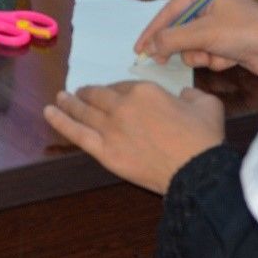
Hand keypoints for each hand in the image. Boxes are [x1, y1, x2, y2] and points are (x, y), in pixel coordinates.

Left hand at [44, 83, 223, 193]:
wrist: (196, 171)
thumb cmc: (204, 138)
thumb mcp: (207, 104)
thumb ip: (192, 94)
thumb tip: (184, 95)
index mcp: (145, 91)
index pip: (123, 86)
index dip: (117, 90)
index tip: (115, 94)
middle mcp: (123, 106)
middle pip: (99, 96)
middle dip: (87, 93)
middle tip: (78, 92)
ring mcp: (111, 129)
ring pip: (84, 111)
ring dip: (69, 103)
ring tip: (59, 98)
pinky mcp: (105, 152)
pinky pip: (77, 133)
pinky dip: (61, 121)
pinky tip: (49, 112)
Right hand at [133, 0, 257, 78]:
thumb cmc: (242, 32)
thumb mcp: (204, 33)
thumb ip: (172, 38)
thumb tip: (150, 48)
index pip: (170, 10)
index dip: (152, 30)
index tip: (139, 48)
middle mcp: (210, 4)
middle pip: (179, 29)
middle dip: (180, 46)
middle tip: (162, 61)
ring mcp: (219, 24)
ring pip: (192, 45)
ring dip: (200, 54)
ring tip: (212, 56)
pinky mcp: (226, 42)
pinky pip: (207, 53)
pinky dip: (215, 59)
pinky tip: (229, 58)